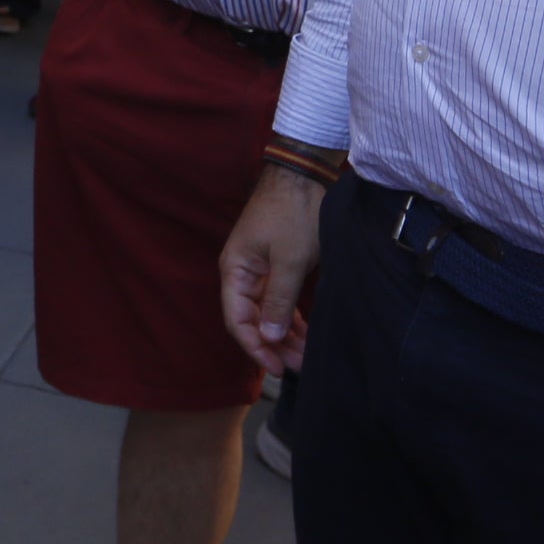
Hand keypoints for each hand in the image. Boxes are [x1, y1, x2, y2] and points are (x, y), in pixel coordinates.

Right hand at [220, 164, 326, 378]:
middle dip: (275, 346)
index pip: (237, 320)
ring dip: (286, 335)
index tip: (278, 369)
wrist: (306, 174)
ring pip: (269, 313)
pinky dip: (293, 318)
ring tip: (307, 355)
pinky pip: (281, 300)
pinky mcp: (278, 265)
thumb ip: (279, 301)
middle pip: (253, 320)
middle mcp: (243, 272)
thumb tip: (269, 338)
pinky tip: (308, 333)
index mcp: (235, 270)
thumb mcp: (290, 260)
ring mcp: (261, 269)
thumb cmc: (294, 213)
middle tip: (300, 367)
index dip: (256, 348)